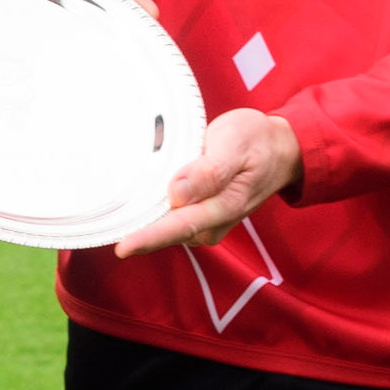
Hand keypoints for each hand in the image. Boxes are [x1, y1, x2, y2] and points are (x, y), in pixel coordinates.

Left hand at [113, 107, 300, 259]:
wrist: (280, 149)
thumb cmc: (256, 141)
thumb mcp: (235, 145)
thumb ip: (209, 171)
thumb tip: (177, 194)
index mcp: (223, 206)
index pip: (180, 226)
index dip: (150, 238)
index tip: (123, 248)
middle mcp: (212, 223)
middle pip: (165, 231)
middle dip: (137, 225)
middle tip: (109, 209)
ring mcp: (205, 223)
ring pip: (164, 224)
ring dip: (145, 211)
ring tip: (133, 187)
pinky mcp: (198, 216)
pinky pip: (168, 216)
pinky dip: (153, 206)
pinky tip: (143, 192)